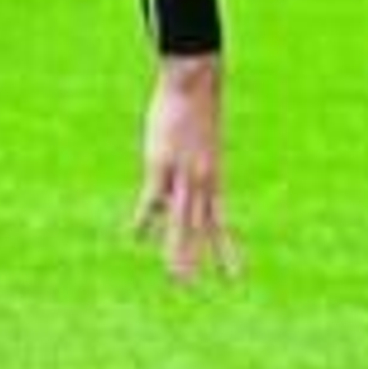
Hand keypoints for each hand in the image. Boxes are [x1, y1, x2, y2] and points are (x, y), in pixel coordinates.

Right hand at [133, 54, 239, 281]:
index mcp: (214, 176)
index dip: (225, 247)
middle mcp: (202, 180)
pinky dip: (143, 219)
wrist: (195, 82)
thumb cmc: (198, 106)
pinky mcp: (162, 165)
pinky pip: (151, 199)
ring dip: (176, 250)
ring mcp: (182, 174)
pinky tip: (134, 237)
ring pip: (180, 220)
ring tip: (176, 277)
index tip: (233, 272)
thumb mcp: (204, 141)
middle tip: (193, 286)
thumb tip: (185, 180)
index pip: (220, 220)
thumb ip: (198, 163)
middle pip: (200, 227)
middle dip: (197, 257)